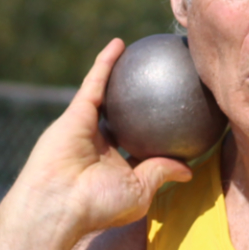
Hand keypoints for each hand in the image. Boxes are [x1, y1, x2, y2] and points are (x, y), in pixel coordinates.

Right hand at [13, 39, 194, 236]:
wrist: (59, 203)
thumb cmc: (99, 205)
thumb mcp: (140, 190)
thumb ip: (162, 172)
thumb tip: (189, 170)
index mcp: (115, 165)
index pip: (138, 144)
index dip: (154, 132)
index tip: (175, 119)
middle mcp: (100, 145)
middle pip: (123, 116)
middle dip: (139, 101)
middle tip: (162, 82)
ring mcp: (86, 127)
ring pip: (107, 94)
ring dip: (120, 73)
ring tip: (142, 55)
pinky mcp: (75, 112)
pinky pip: (94, 82)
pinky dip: (105, 63)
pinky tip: (121, 44)